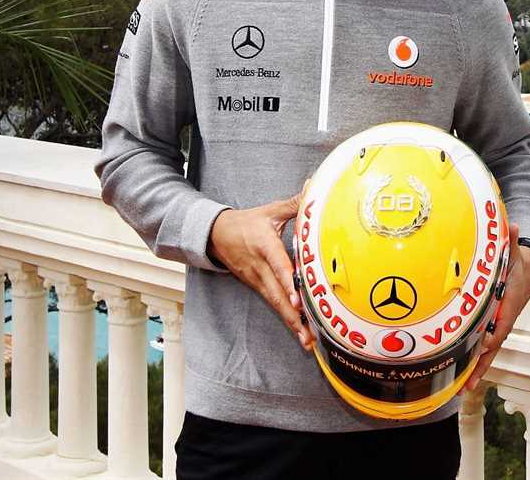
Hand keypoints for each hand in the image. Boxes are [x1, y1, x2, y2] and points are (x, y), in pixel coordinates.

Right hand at [208, 178, 313, 351]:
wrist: (216, 235)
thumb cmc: (248, 222)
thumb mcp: (271, 210)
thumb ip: (295, 203)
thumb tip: (314, 187)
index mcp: (265, 246)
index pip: (279, 266)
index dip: (288, 284)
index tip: (298, 299)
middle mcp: (260, 268)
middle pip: (278, 295)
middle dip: (293, 316)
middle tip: (309, 335)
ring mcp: (257, 281)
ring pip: (276, 304)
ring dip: (292, 323)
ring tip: (307, 341)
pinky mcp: (257, 287)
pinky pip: (273, 304)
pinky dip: (286, 318)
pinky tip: (300, 331)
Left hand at [465, 222, 529, 391]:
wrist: (529, 272)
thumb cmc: (518, 264)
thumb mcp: (515, 253)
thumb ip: (512, 242)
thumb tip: (513, 225)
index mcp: (509, 307)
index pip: (500, 325)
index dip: (490, 336)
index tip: (481, 345)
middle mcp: (504, 321)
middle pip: (492, 346)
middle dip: (481, 363)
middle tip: (469, 381)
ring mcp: (498, 327)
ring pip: (487, 352)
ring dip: (476, 369)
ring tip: (464, 388)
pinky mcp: (492, 329)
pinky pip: (483, 348)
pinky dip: (475, 362)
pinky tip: (463, 376)